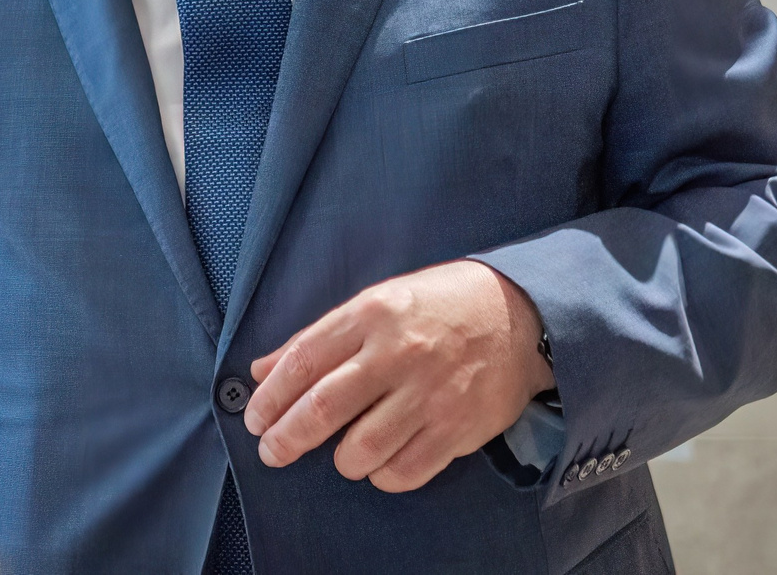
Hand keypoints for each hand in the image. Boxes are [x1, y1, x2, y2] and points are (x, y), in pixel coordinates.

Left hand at [243, 259, 554, 492]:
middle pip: (324, 408)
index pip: (304, 360)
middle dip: (286, 438)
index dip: (270, 396)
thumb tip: (261, 371)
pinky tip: (380, 460)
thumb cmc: (439, 305)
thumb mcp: (378, 301)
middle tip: (272, 451)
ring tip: (340, 452)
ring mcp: (431, 394)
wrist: (521, 314)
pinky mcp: (457, 428)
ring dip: (340, 459)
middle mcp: (400, 352)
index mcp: (374, 313)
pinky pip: (402, 471)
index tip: (255, 418)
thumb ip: (319, 338)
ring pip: (361, 450)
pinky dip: (381, 474)